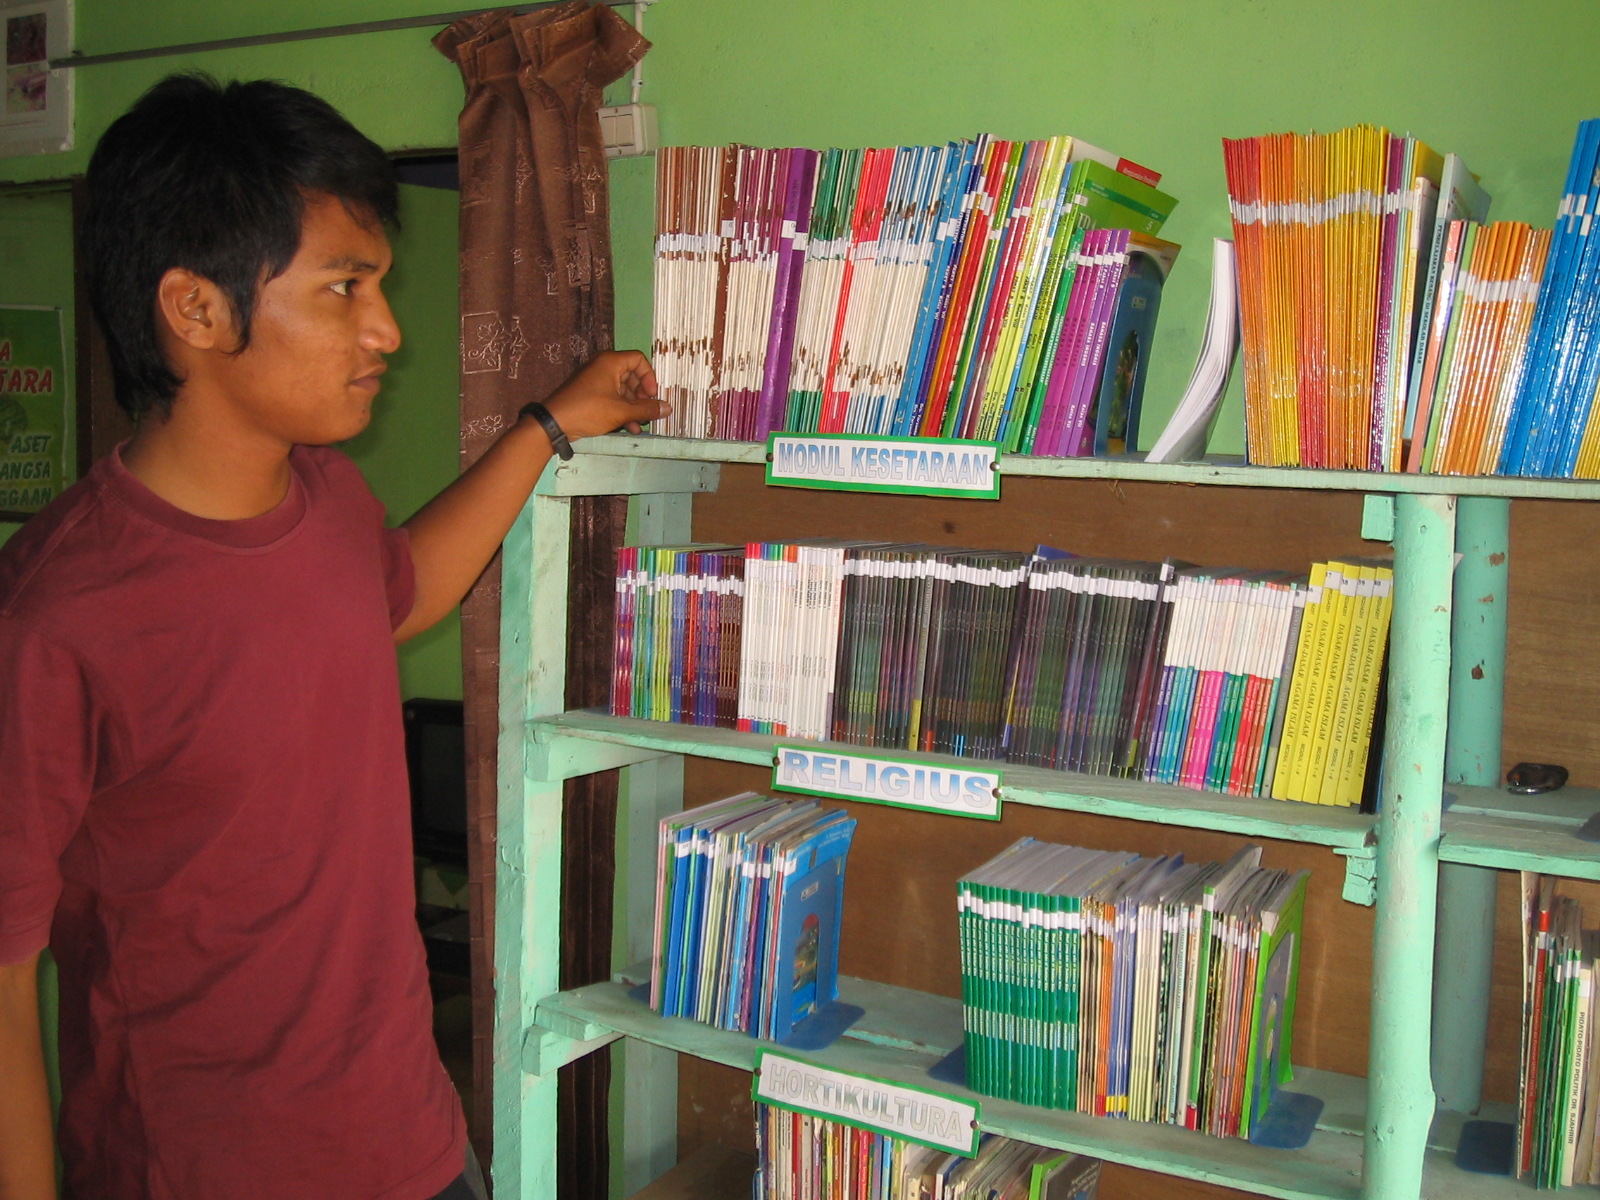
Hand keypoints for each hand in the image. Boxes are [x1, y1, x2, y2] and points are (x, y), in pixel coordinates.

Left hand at [539, 349, 668, 440]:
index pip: (639, 360)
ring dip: (633, 407)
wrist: (554, 423)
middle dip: (642, 396)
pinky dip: (621, 410)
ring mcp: (595, 381)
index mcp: (610, 362)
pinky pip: (611, 398)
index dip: (649, 377)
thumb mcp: (622, 411)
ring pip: (622, 390)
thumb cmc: (589, 410)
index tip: (652, 396)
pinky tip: (628, 428)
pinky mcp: (589, 394)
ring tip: (639, 426)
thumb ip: (647, 409)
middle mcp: (603, 367)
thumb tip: (668, 408)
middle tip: (648, 412)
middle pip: (631, 376)